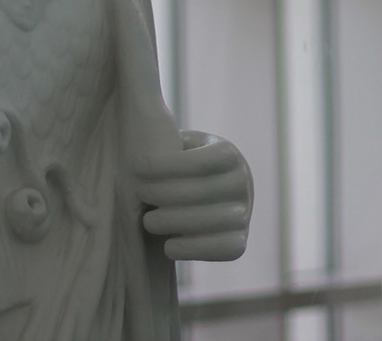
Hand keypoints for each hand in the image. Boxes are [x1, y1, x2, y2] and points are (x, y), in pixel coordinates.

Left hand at [135, 130, 251, 261]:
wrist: (206, 196)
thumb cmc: (180, 166)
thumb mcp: (178, 144)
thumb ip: (164, 138)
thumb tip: (142, 133)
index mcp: (228, 154)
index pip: (200, 159)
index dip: (166, 165)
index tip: (137, 167)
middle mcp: (242, 182)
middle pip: (203, 191)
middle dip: (164, 194)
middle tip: (140, 194)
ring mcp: (244, 214)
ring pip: (211, 221)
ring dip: (173, 222)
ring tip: (149, 220)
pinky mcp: (240, 242)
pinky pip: (223, 250)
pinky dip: (192, 249)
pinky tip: (168, 243)